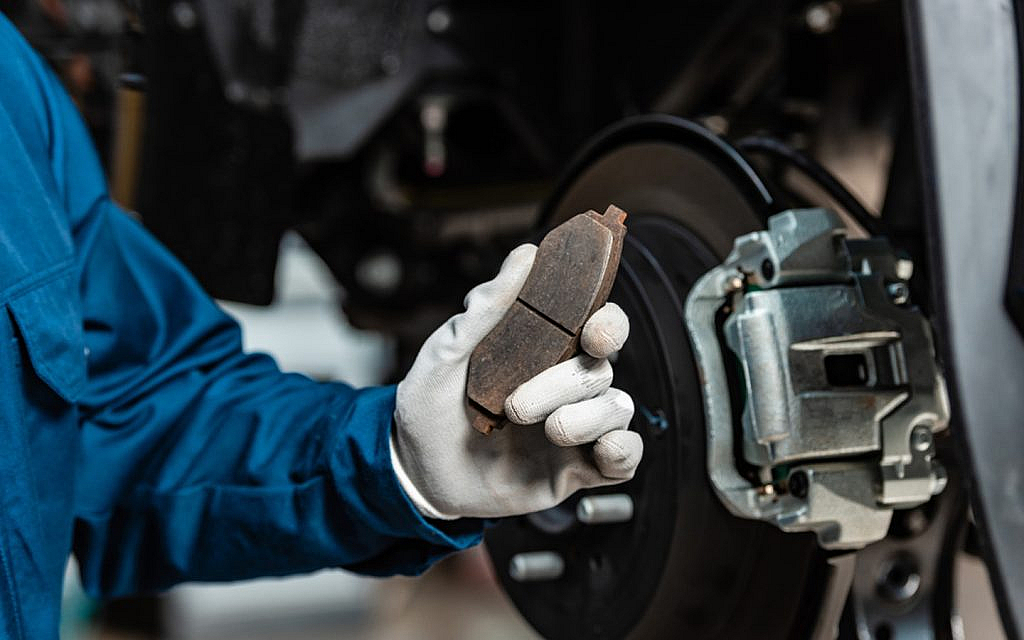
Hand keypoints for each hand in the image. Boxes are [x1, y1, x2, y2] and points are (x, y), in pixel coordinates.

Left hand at [391, 244, 640, 519]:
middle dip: (567, 384)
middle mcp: (565, 385)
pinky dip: (622, 451)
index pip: (598, 326)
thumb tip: (525, 255)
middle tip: (518, 405)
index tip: (593, 333)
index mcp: (543, 351)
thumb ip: (487, 307)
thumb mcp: (446, 354)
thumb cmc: (429, 407)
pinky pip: (625, 457)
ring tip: (543, 430)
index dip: (609, 324)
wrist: (414, 473)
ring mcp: (575, 427)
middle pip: (603, 369)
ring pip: (617, 409)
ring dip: (584, 419)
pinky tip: (597, 453)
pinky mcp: (577, 468)